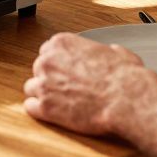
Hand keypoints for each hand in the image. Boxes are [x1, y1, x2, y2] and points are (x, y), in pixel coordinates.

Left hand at [23, 33, 146, 134]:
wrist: (126, 99)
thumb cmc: (124, 77)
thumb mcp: (117, 53)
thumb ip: (105, 51)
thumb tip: (111, 52)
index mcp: (62, 43)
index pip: (47, 50)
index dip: (58, 63)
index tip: (65, 71)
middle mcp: (48, 61)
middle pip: (39, 68)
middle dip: (50, 78)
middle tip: (65, 88)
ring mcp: (44, 84)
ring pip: (32, 87)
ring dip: (43, 94)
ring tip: (59, 101)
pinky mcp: (45, 107)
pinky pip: (31, 107)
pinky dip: (40, 111)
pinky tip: (51, 113)